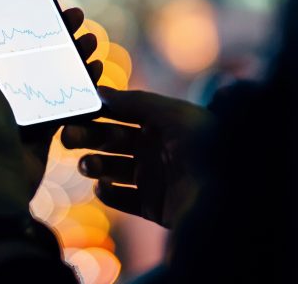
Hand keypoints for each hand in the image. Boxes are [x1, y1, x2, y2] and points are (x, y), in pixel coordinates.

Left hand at [0, 6, 102, 227]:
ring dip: (74, 55)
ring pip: (54, 71)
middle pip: (35, 50)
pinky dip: (80, 82)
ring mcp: (24, 106)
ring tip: (92, 41)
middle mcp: (2, 87)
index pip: (6, 36)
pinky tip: (96, 70)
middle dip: (58, 32)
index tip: (47, 0)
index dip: (26, 17)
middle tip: (79, 16)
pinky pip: (65, 97)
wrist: (1, 179)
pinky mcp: (43, 125)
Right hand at [62, 87, 209, 228]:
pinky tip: (103, 186)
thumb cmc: (205, 144)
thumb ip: (135, 101)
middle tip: (67, 138)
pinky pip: (124, 199)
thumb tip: (100, 91)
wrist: (230, 192)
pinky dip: (109, 193)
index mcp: (160, 123)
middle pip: (112, 141)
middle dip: (89, 138)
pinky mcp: (153, 206)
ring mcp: (153, 178)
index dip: (98, 111)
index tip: (73, 108)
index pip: (121, 113)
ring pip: (113, 169)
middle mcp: (155, 149)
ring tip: (86, 165)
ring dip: (95, 165)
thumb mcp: (172, 113)